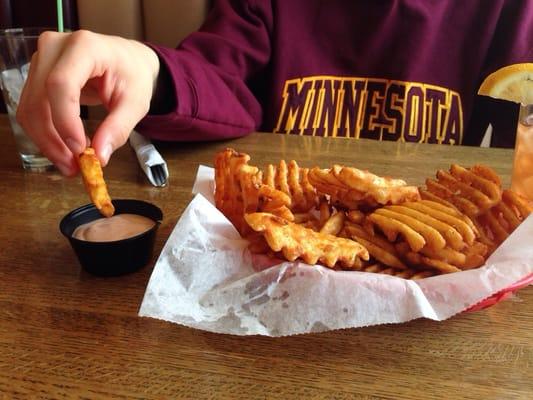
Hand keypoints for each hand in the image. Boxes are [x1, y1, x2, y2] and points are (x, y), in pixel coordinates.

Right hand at [17, 30, 159, 175]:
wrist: (127, 60)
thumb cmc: (133, 76)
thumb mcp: (136, 103)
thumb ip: (118, 128)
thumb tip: (100, 157)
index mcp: (85, 47)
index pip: (61, 84)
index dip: (65, 121)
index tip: (80, 150)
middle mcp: (55, 47)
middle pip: (39, 99)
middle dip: (53, 139)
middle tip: (73, 168)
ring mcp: (41, 59)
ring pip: (30, 108)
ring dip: (46, 142)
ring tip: (70, 164)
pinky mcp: (37, 75)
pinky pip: (31, 110)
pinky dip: (44, 134)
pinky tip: (63, 149)